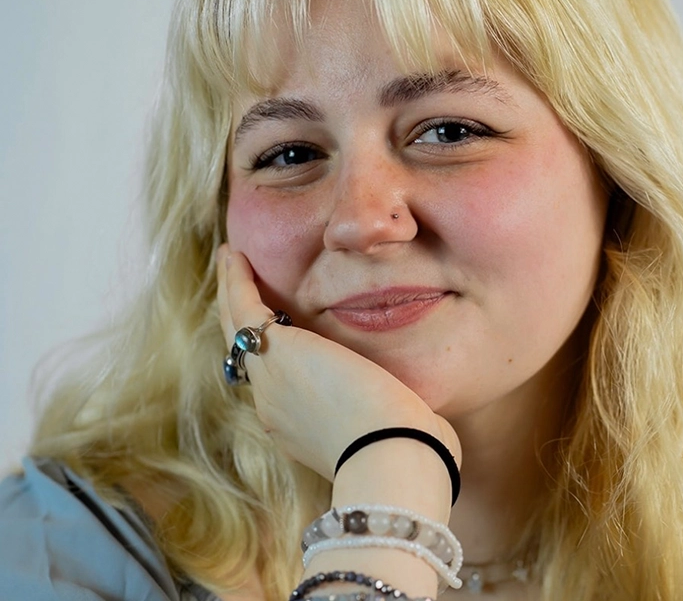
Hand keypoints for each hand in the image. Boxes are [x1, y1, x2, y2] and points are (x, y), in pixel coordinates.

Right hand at [216, 245, 460, 481]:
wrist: (392, 458)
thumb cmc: (410, 452)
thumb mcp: (397, 429)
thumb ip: (399, 414)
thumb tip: (425, 414)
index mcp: (301, 426)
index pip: (277, 381)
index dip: (272, 352)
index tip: (276, 328)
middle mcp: (274, 405)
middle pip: (246, 353)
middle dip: (239, 319)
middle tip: (234, 284)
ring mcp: (269, 380)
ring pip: (237, 328)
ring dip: (231, 292)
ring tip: (229, 261)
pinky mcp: (276, 352)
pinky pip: (242, 307)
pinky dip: (234, 280)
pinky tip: (232, 253)